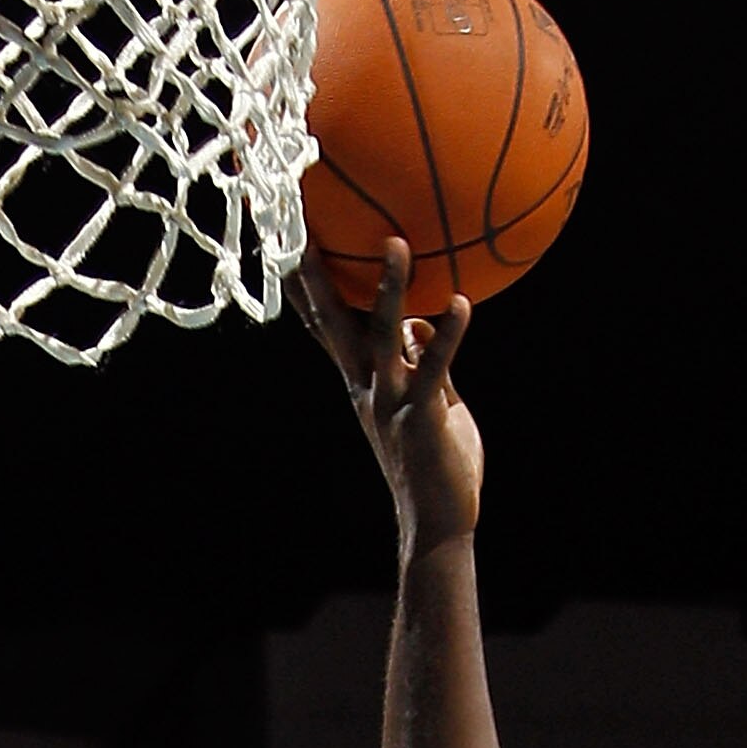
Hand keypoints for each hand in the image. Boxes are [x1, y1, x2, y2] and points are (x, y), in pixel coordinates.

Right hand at [290, 237, 481, 552]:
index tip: (285, 243)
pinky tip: (461, 303)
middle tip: (302, 226)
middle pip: (335, 321)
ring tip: (395, 242)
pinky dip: (448, 335)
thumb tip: (419, 322)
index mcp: (361, 381)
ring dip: (390, 288)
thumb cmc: (434, 461)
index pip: (324, 324)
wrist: (437, 520)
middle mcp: (367, 386)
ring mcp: (392, 401)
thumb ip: (423, 360)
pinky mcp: (423, 416)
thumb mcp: (429, 400)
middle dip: (317, 275)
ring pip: (384, 335)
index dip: (303, 285)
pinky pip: (436, 368)